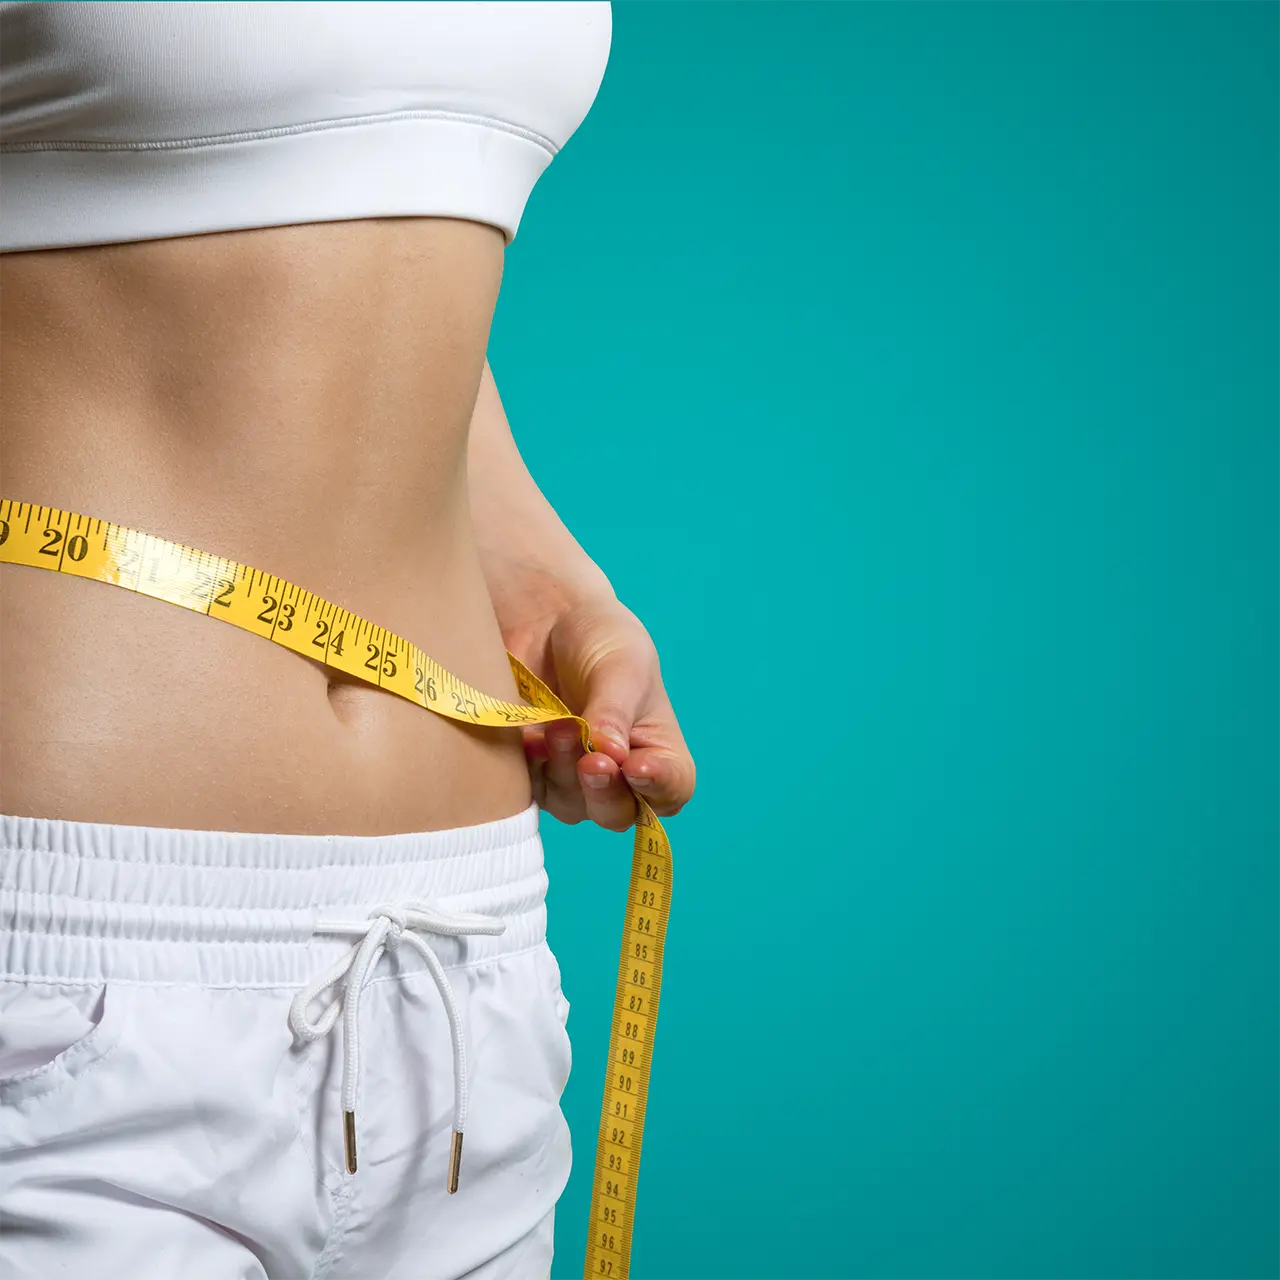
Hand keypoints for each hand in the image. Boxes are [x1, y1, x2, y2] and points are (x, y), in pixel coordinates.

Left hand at [506, 593, 695, 832]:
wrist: (547, 619)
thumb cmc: (603, 639)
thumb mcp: (622, 667)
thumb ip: (615, 713)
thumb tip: (610, 756)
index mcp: (659, 749)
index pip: (672, 788)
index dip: (658, 788)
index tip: (636, 767)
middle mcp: (621, 774)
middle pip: (618, 813)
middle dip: (604, 790)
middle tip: (591, 760)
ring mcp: (576, 778)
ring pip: (574, 805)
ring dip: (565, 773)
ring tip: (558, 728)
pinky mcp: (537, 772)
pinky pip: (533, 792)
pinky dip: (533, 769)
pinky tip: (530, 738)